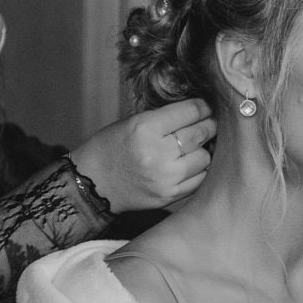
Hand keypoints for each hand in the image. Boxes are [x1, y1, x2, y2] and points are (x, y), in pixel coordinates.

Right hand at [72, 99, 214, 211]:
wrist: (94, 184)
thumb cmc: (111, 148)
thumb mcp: (132, 122)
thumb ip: (164, 117)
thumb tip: (198, 111)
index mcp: (146, 128)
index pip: (190, 111)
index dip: (203, 107)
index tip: (206, 107)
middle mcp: (158, 153)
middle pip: (201, 133)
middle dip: (208, 125)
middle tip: (208, 123)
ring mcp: (166, 177)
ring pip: (204, 157)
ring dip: (204, 149)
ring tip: (196, 146)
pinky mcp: (170, 195)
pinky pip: (199, 179)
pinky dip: (199, 169)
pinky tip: (192, 163)